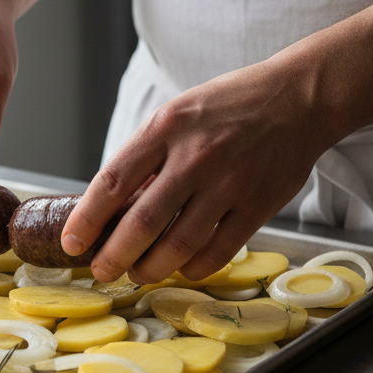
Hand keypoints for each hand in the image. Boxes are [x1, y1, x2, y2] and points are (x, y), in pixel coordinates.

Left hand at [61, 60, 328, 283]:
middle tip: (102, 270)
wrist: (299, 98)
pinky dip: (194, 267)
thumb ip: (148, 155)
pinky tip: (182, 268)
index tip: (72, 241)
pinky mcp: (258, 204)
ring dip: (152, 268)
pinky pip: (218, 250)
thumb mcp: (178, 113)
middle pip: (143, 220)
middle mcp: (196, 155)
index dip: (87, 218)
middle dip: (115, 255)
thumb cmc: (230, 106)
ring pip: (179, 243)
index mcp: (167, 127)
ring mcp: (230, 182)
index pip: (113, 180)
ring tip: (139, 273)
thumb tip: (113, 204)